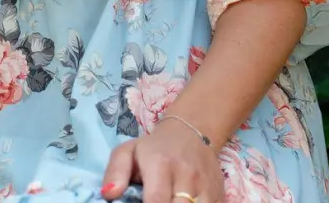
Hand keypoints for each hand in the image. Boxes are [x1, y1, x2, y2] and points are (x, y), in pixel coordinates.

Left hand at [100, 117, 223, 202]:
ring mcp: (206, 187)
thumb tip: (108, 194)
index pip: (156, 200)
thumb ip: (115, 172)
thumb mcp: (128, 151)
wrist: (193, 132)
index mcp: (160, 164)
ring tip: (169, 202)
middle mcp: (187, 176)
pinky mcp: (220, 195)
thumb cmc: (155, 147)